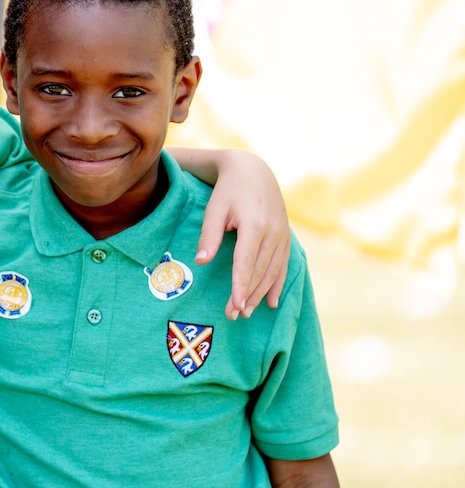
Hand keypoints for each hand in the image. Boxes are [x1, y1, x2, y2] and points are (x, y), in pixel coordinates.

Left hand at [195, 150, 290, 319]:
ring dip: (261, 294)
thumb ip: (209, 235)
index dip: (240, 285)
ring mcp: (282, 236)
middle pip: (260, 271)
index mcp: (254, 225)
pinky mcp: (286, 238)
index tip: (235, 304)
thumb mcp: (214, 209)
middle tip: (234, 315)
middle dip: (247, 295)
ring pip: (273, 271)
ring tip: (246, 312)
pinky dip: (277, 285)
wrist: (254, 172)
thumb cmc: (228, 191)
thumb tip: (201, 262)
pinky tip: (271, 302)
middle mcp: (273, 232)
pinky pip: (284, 266)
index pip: (246, 262)